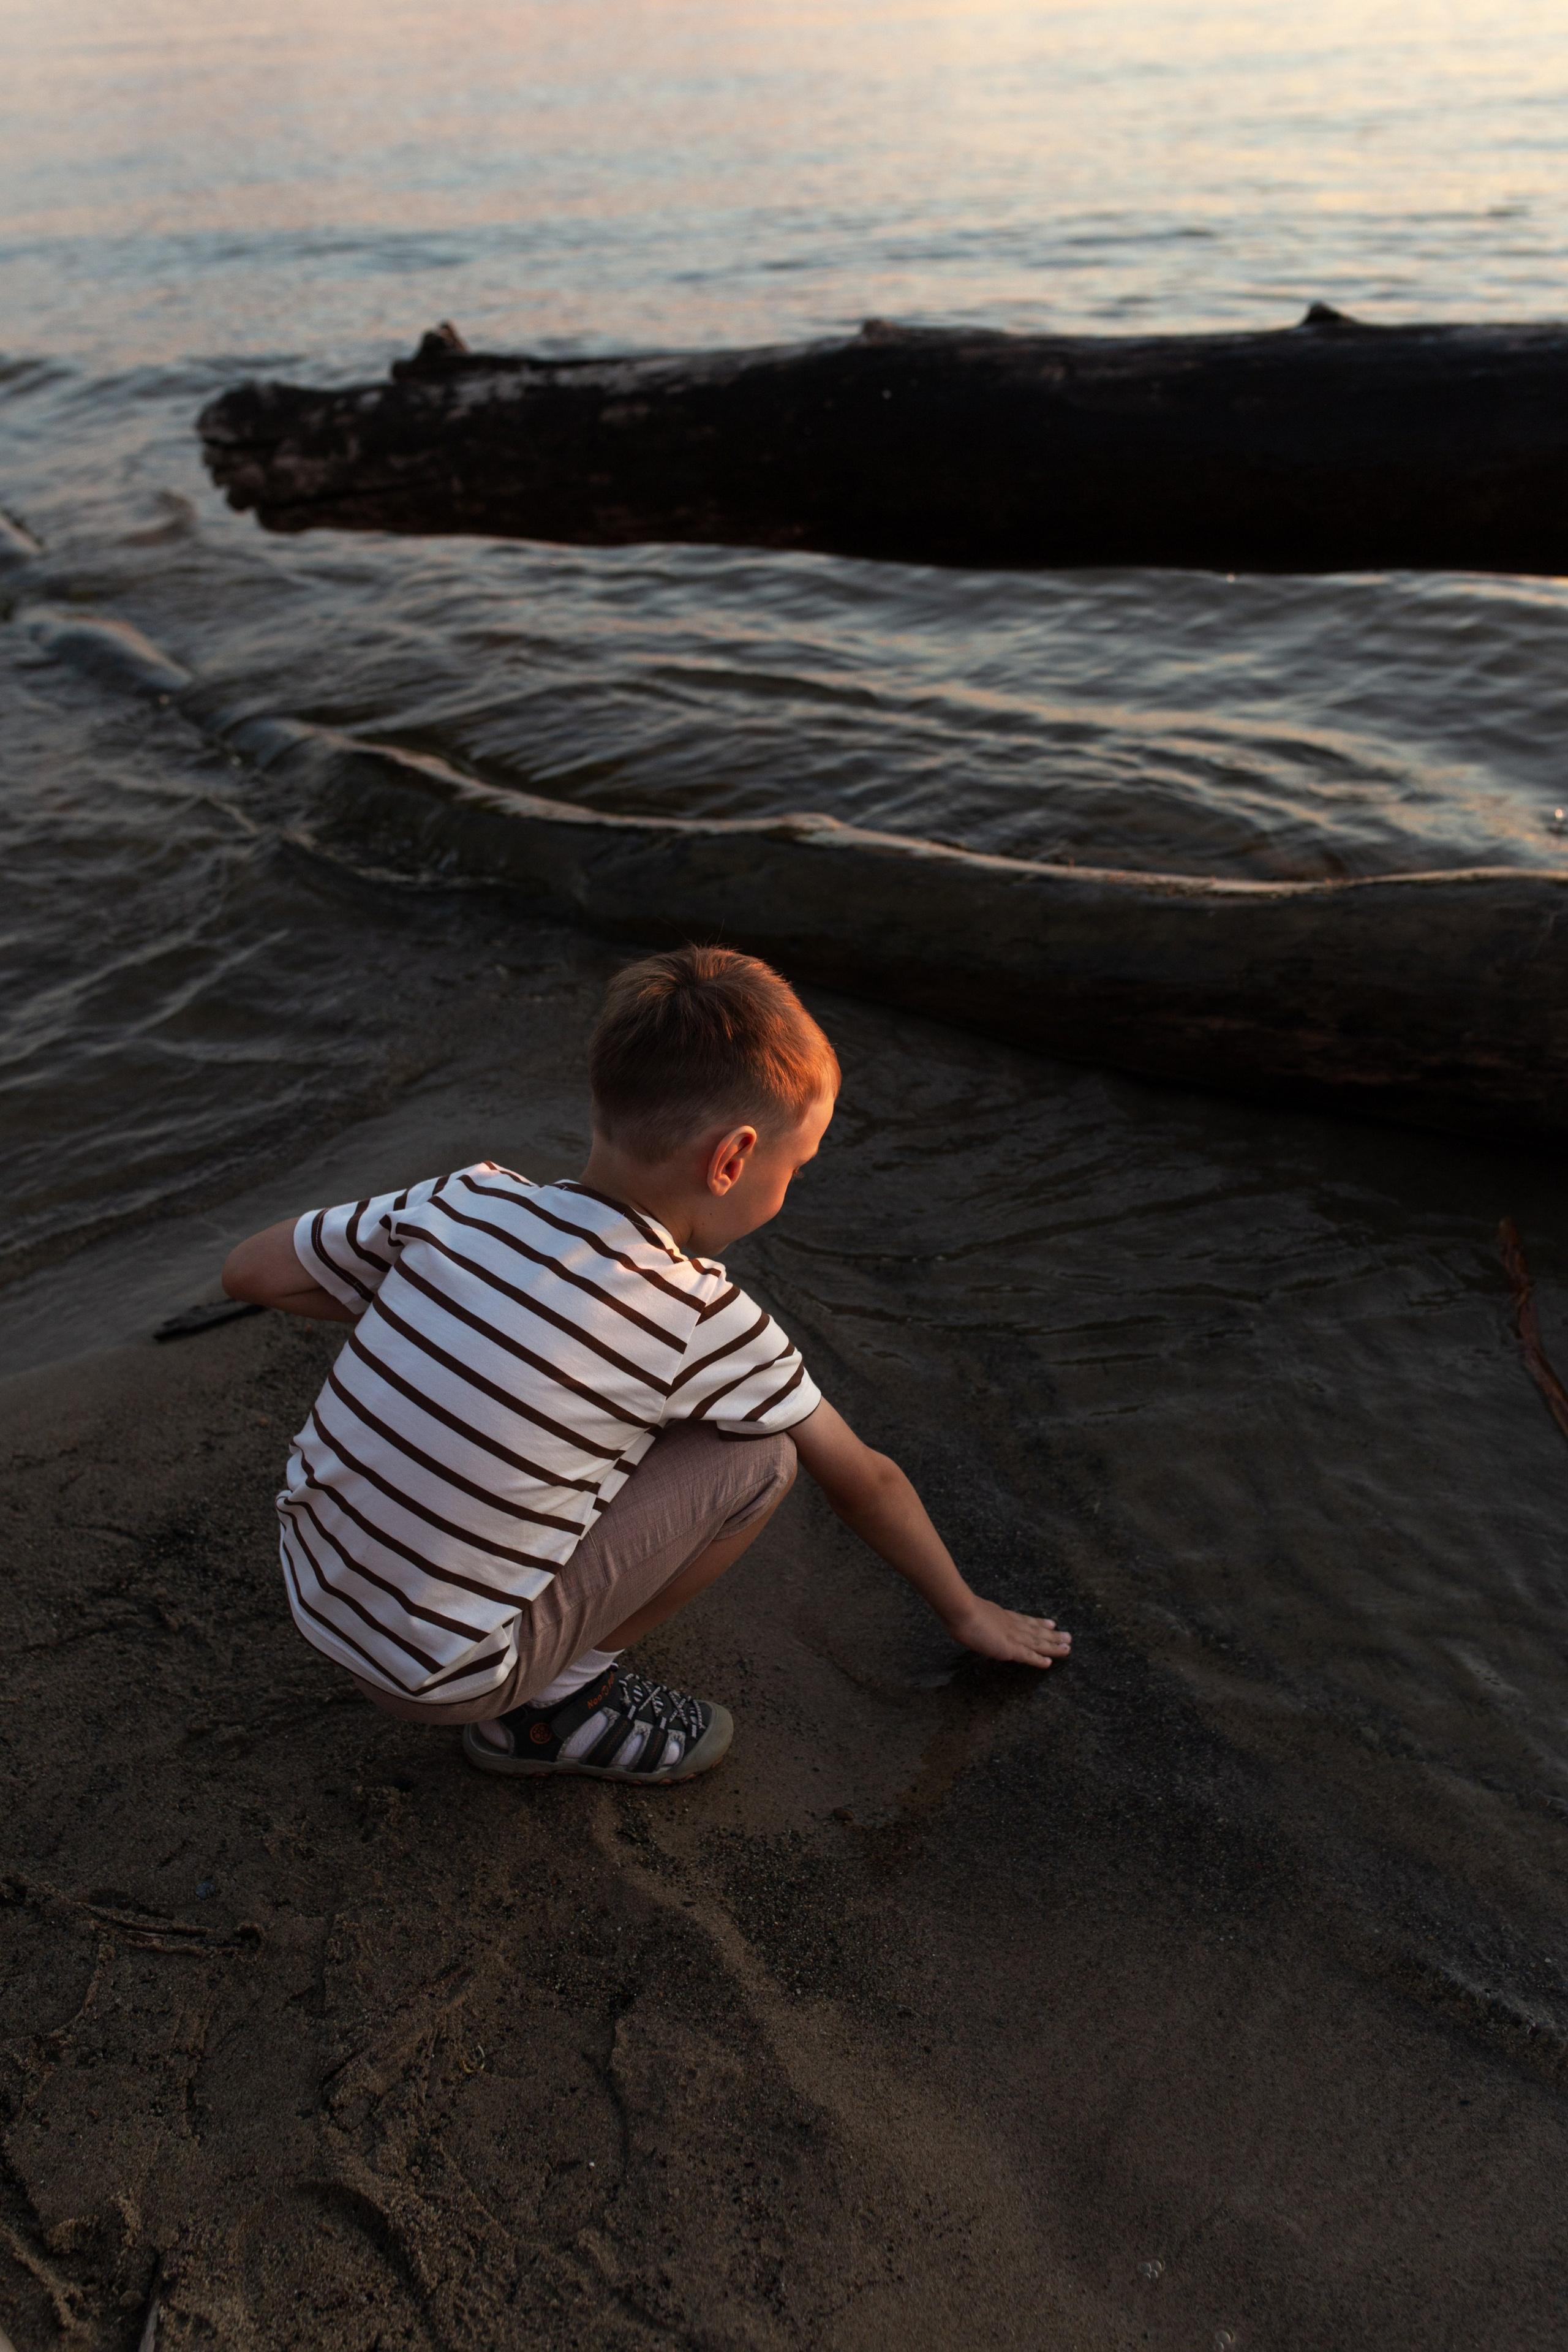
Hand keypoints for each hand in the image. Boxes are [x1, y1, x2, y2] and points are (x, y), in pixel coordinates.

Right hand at [943, 1596, 1071, 1667]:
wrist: (960, 1610)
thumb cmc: (959, 1609)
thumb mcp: (971, 1610)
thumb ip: (977, 1616)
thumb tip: (972, 1618)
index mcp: (1002, 1616)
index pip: (1025, 1620)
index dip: (1039, 1622)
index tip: (1051, 1623)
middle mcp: (1011, 1624)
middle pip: (1036, 1631)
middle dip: (1052, 1635)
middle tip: (1068, 1637)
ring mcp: (1011, 1636)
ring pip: (1037, 1642)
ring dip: (1053, 1646)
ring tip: (1067, 1648)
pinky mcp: (1009, 1648)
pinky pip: (1027, 1655)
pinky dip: (1038, 1659)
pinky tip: (1048, 1663)